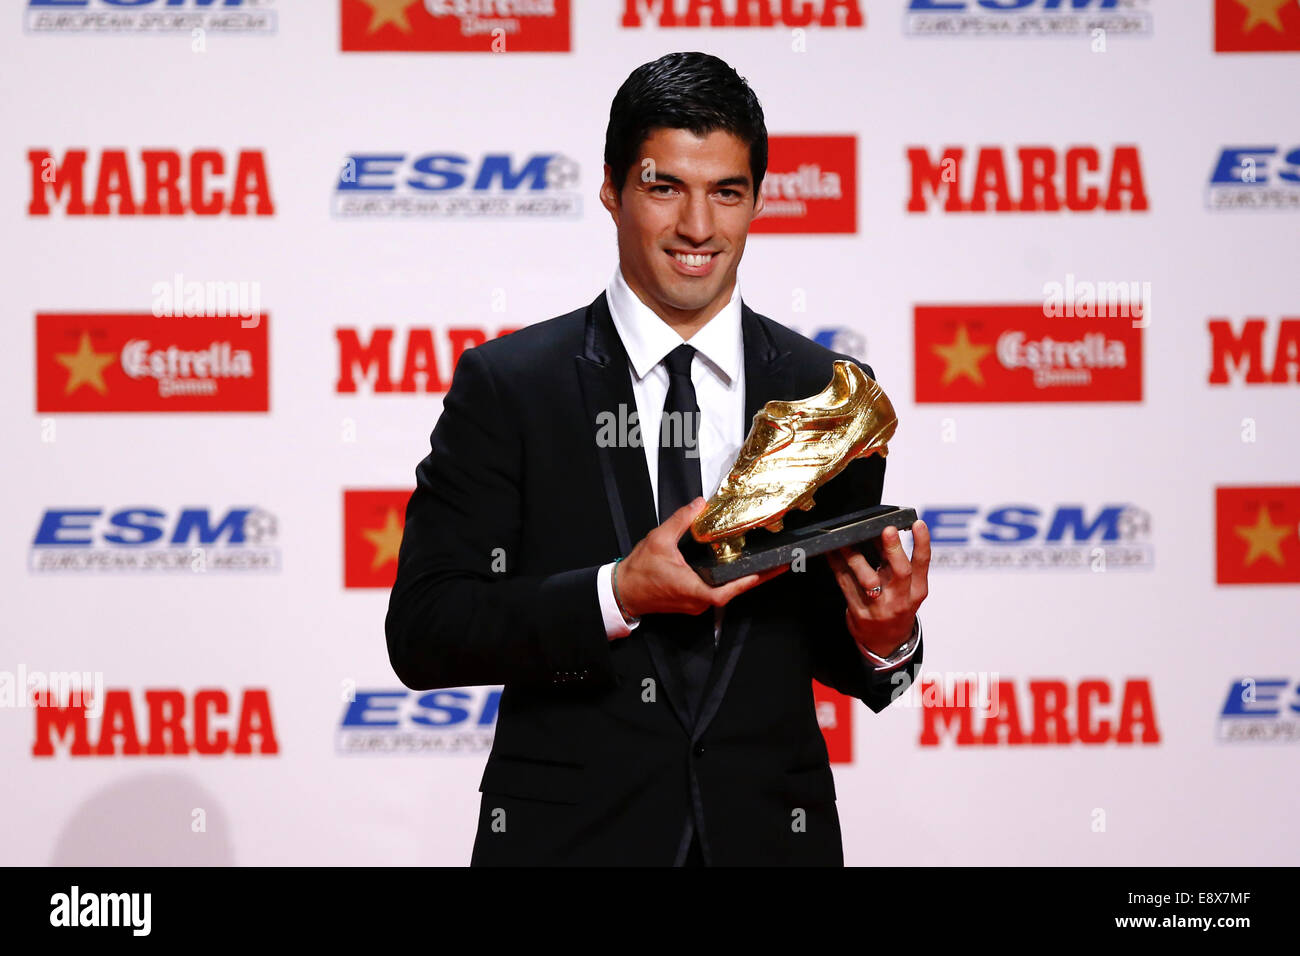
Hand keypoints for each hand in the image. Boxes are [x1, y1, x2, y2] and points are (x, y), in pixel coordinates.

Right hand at [614, 497, 786, 629]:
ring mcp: (694, 604)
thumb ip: (681, 521)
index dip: (750, 581)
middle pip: (732, 592)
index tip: (768, 570)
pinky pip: (714, 593)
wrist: (622, 591)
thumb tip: (698, 505)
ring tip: (760, 565)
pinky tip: (734, 569)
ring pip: (724, 593)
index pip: (728, 591)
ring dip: (740, 580)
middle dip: (754, 578)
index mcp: (692, 590)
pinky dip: (726, 582)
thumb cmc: (639, 572)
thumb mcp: (659, 540)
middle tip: (775, 564)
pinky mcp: (690, 602)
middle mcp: (697, 602)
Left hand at [826, 520, 929, 658]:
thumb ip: (897, 564)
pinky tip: (832, 552)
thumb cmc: (896, 607)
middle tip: (887, 530)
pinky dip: (837, 566)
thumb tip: (882, 531)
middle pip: (901, 572)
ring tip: (847, 540)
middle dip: (894, 549)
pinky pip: (846, 585)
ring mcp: (880, 608)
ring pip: (868, 579)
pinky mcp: (859, 612)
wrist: (886, 642)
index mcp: (917, 591)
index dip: (922, 543)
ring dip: (856, 557)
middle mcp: (901, 599)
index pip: (923, 564)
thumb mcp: (907, 589)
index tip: (918, 524)